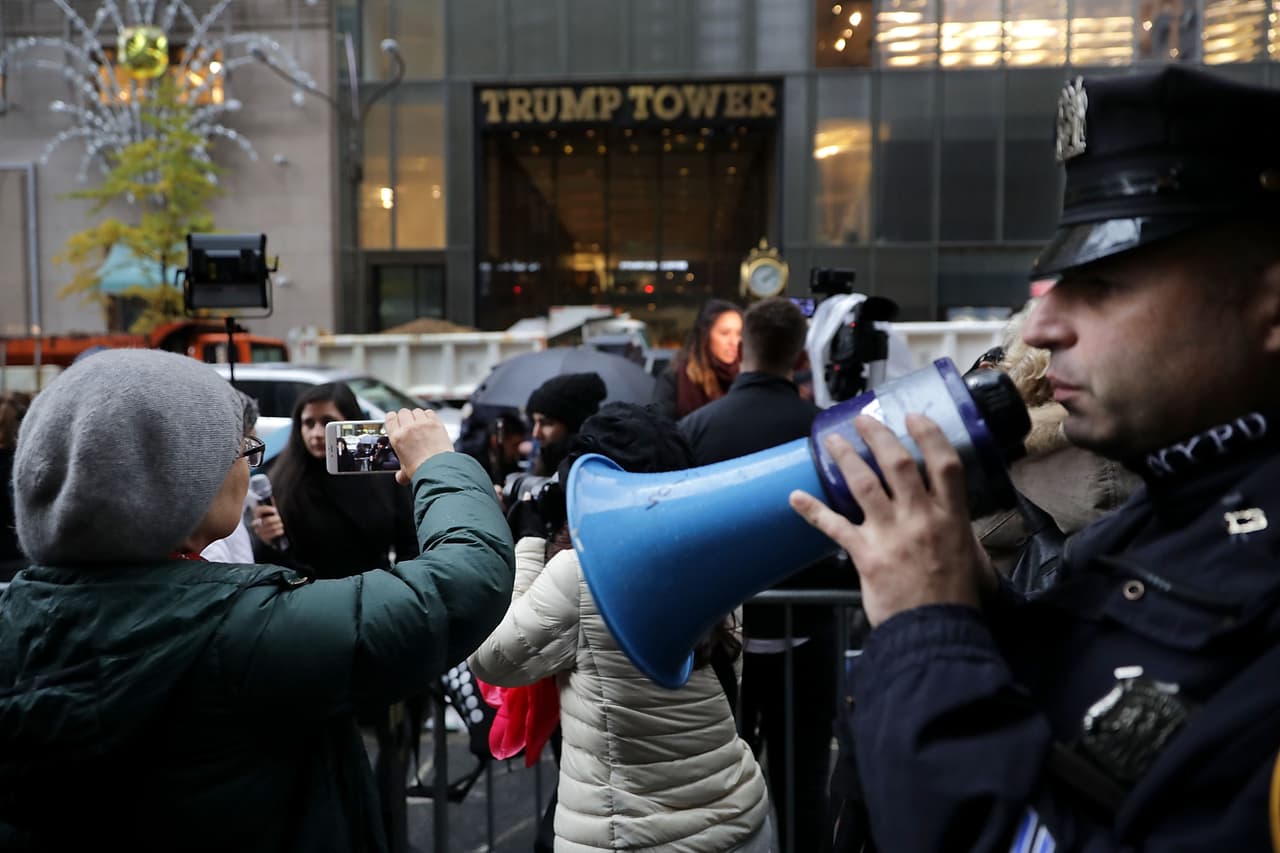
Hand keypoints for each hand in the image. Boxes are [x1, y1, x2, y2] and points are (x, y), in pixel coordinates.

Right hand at [250, 504, 285, 542]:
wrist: (268, 531)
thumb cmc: (270, 518)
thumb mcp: (270, 511)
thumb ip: (272, 505)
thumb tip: (274, 499)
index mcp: (257, 514)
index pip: (260, 510)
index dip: (268, 509)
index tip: (275, 510)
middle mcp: (256, 523)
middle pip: (268, 520)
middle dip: (277, 519)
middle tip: (281, 518)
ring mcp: (259, 531)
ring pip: (272, 527)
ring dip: (279, 525)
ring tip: (282, 524)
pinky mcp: (264, 538)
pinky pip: (273, 534)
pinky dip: (279, 531)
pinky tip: (281, 530)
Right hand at [386, 408, 453, 484]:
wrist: (438, 469)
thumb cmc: (421, 470)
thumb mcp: (405, 472)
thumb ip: (400, 473)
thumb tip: (400, 477)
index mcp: (397, 437)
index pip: (390, 418)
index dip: (393, 418)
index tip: (395, 420)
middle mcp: (408, 428)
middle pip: (403, 412)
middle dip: (405, 417)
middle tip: (409, 425)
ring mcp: (422, 424)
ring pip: (416, 411)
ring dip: (417, 416)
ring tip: (420, 424)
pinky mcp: (436, 423)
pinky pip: (429, 412)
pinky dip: (429, 416)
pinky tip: (430, 423)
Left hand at [788, 414, 992, 626]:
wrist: (935, 632)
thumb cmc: (957, 600)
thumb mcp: (975, 562)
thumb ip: (964, 538)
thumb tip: (961, 532)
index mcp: (951, 518)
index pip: (944, 464)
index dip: (929, 435)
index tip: (914, 416)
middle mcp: (921, 518)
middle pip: (898, 463)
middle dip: (878, 436)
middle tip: (863, 419)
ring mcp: (891, 534)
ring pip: (863, 484)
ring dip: (844, 458)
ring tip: (830, 441)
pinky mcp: (865, 554)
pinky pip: (834, 526)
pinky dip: (813, 510)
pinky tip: (795, 498)